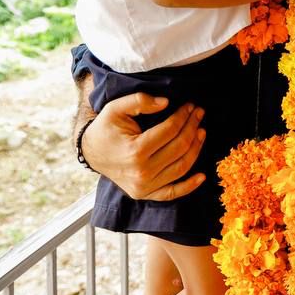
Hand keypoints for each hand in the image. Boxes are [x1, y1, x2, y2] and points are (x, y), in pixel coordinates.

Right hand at [81, 92, 206, 200]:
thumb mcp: (115, 108)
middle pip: (179, 148)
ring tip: (201, 131)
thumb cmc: (105, 129)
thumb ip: (139, 100)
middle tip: (199, 113)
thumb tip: (166, 102)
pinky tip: (202, 175)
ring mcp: (144, 186)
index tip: (191, 105)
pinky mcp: (145, 194)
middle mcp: (142, 172)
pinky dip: (189, 186)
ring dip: (196, 148)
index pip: (170, 130)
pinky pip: (172, 193)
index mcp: (135, 151)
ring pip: (181, 167)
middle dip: (192, 127)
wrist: (91, 153)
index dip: (184, 116)